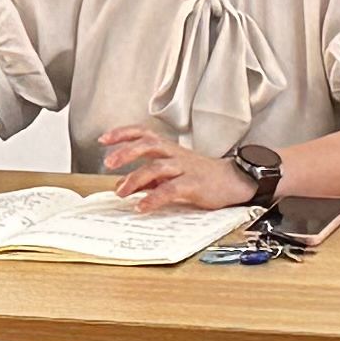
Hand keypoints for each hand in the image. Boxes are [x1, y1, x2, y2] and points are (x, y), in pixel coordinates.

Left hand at [100, 125, 255, 211]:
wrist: (235, 180)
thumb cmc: (202, 175)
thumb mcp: (172, 174)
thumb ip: (148, 179)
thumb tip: (122, 186)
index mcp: (169, 148)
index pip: (143, 134)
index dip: (123, 134)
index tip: (104, 140)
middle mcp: (175, 154)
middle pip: (147, 145)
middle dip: (126, 152)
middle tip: (108, 163)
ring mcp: (185, 168)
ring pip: (157, 167)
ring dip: (135, 179)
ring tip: (121, 192)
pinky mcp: (194, 184)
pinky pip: (171, 189)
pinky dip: (154, 198)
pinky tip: (143, 206)